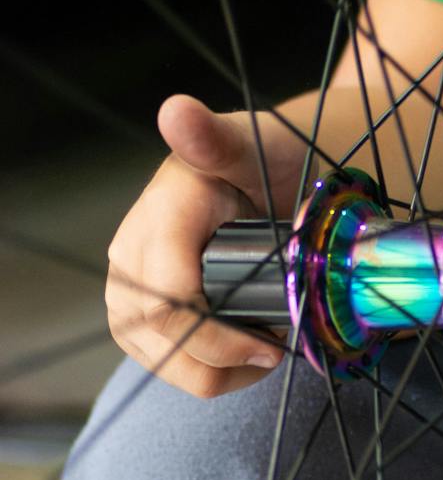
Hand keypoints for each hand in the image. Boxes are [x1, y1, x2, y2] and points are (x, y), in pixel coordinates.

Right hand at [106, 94, 304, 397]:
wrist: (268, 167)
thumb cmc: (269, 156)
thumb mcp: (256, 143)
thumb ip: (218, 138)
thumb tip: (176, 111)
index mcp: (160, 211)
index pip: (169, 301)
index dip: (219, 338)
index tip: (273, 347)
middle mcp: (132, 249)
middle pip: (160, 337)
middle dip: (220, 359)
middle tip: (276, 351)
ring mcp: (129, 282)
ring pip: (157, 356)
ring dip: (214, 369)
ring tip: (263, 349)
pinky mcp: (137, 306)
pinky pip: (160, 356)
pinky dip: (204, 366)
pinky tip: (241, 350)